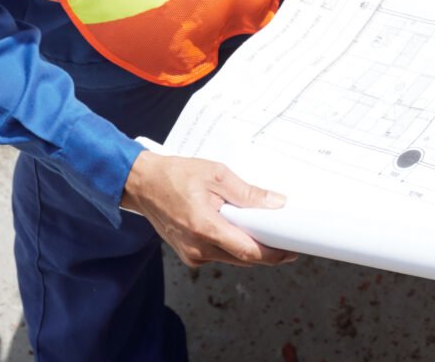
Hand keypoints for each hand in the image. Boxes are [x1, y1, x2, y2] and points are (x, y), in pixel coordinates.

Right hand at [121, 150, 296, 267]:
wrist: (143, 184)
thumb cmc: (176, 176)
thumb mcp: (217, 175)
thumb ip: (248, 193)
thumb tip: (276, 204)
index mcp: (205, 227)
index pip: (247, 251)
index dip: (273, 254)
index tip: (291, 251)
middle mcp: (197, 248)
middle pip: (243, 258)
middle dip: (266, 251)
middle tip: (285, 239)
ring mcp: (191, 254)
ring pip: (232, 258)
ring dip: (250, 247)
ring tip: (265, 230)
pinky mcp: (189, 254)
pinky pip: (219, 255)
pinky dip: (233, 246)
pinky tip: (241, 230)